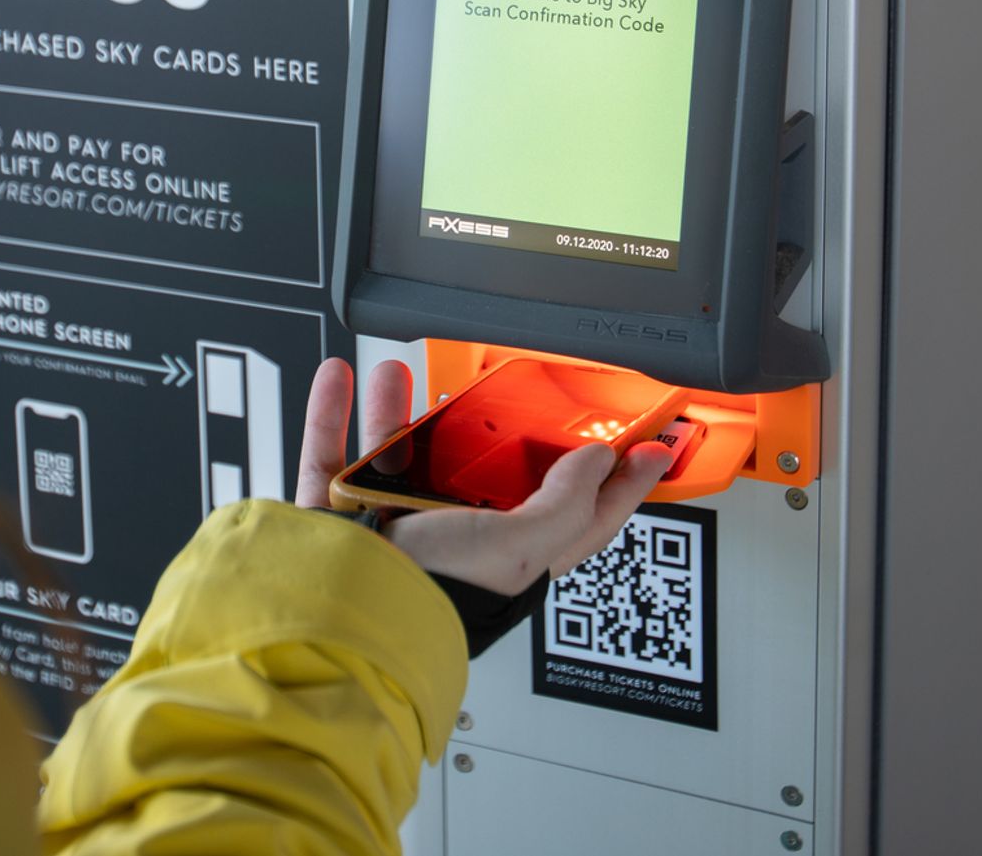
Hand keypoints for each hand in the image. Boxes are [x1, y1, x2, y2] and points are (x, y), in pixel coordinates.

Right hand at [295, 357, 673, 595]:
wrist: (340, 610)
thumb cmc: (430, 597)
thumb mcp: (517, 548)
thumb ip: (562, 505)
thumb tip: (598, 463)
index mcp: (509, 556)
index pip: (581, 517)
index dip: (620, 485)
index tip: (648, 451)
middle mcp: (452, 538)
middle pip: (478, 473)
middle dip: (485, 429)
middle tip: (503, 389)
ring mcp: (391, 522)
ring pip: (400, 453)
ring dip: (397, 408)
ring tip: (402, 372)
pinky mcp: (339, 509)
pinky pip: (335, 452)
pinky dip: (332, 413)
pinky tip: (340, 381)